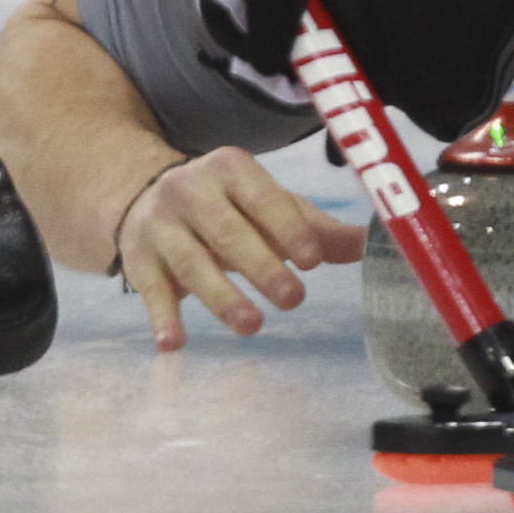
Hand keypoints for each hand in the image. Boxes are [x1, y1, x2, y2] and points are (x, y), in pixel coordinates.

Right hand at [115, 147, 367, 351]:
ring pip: (191, 262)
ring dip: (221, 296)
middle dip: (261, 266)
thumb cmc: (228, 207)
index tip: (312, 260)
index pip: (263, 196)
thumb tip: (375, 244)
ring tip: (252, 326)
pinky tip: (174, 343)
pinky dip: (162, 316)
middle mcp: (191, 189)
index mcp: (231, 168)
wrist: (144, 196)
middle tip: (294, 300)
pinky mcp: (138, 258)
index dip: (288, 227)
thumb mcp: (269, 206)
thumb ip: (316, 229)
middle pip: (227, 231)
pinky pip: (150, 289)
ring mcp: (159, 224)